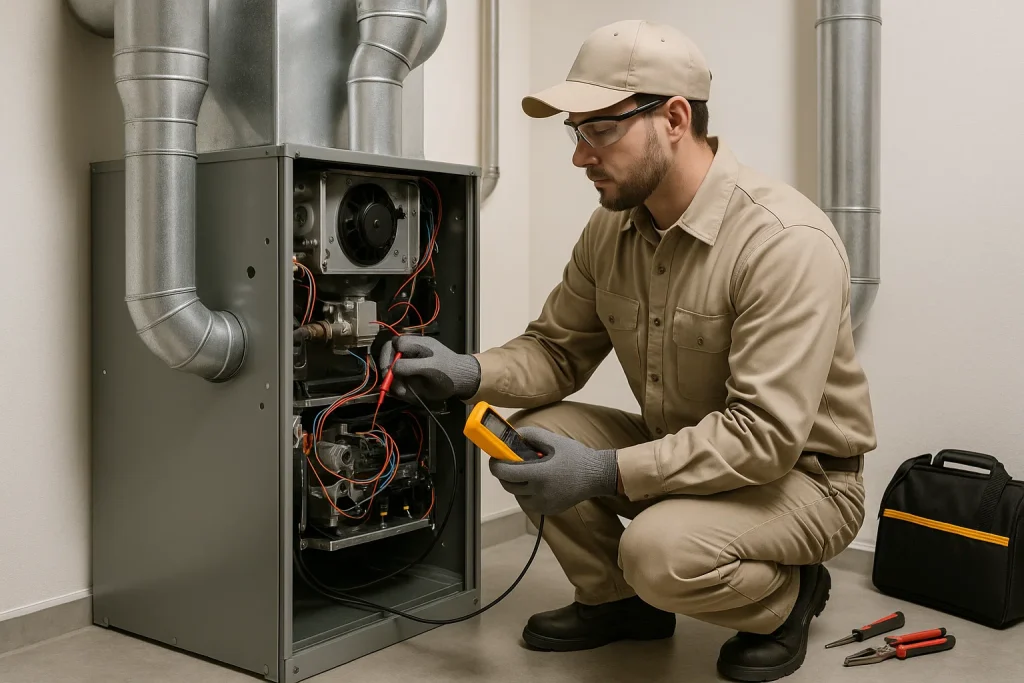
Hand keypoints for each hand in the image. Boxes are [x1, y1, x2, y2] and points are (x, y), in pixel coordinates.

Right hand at [379, 335, 480, 400]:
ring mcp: (409, 365)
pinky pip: (399, 383)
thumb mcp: (431, 367)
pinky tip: (407, 394)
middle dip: (388, 373)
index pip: (393, 344)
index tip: (389, 371)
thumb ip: (410, 366)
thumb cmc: (450, 370)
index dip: (387, 356)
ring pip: (392, 373)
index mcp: (415, 344)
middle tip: (392, 386)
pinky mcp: (410, 378)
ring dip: (395, 383)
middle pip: (388, 359)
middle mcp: (409, 353)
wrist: (461, 381)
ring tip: (404, 392)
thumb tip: (393, 368)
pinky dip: (401, 390)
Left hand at [488, 427, 618, 514]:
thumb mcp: (554, 441)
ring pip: (517, 495)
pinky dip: (527, 493)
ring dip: (516, 484)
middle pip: (508, 485)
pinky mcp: (548, 511)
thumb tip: (513, 435)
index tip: (494, 459)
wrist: (597, 476)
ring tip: (526, 472)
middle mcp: (540, 493)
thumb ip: (531, 435)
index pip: (505, 474)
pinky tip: (537, 482)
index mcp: (540, 475)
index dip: (496, 465)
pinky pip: (529, 502)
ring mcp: (544, 504)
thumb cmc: (576, 457)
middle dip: (505, 474)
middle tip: (509, 462)